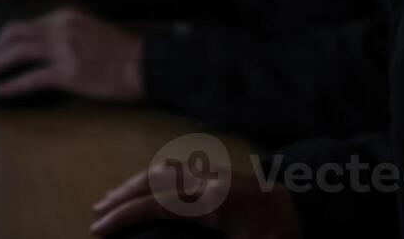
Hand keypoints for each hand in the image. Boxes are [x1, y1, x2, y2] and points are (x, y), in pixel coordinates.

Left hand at [0, 8, 143, 102]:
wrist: (143, 65)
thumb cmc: (119, 52)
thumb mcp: (88, 29)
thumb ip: (64, 32)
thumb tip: (41, 45)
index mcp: (63, 17)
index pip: (23, 25)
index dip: (3, 40)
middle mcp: (60, 28)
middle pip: (13, 35)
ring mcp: (63, 50)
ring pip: (17, 53)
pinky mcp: (68, 73)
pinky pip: (31, 78)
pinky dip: (12, 85)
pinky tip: (2, 91)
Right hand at [91, 161, 300, 237]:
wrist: (306, 211)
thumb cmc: (277, 236)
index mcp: (213, 201)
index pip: (156, 203)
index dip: (124, 216)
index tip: (99, 228)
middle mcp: (208, 180)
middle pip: (153, 179)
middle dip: (121, 196)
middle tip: (96, 215)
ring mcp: (213, 175)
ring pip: (163, 171)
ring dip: (134, 185)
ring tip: (111, 202)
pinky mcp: (217, 177)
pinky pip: (175, 172)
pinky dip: (152, 180)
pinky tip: (144, 193)